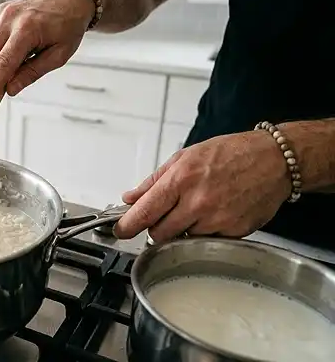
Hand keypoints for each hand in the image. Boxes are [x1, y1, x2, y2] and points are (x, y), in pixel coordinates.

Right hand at [0, 0, 95, 106]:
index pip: (3, 63)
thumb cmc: (69, 27)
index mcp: (28, 29)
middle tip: (8, 84)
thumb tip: (10, 89)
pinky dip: (2, 48)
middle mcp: (11, 18)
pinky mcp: (0, 11)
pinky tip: (20, 43)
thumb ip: (32, 73)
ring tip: (25, 56)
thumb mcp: (59, 55)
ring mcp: (3, 12)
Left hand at [113, 131, 290, 242]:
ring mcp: (217, 220)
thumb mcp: (185, 157)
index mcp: (181, 179)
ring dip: (182, 230)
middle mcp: (197, 202)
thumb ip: (154, 181)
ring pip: (182, 239)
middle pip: (159, 233)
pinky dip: (204, 232)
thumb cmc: (230, 154)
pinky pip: (207, 240)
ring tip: (197, 208)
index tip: (120, 231)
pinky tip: (214, 214)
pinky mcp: (233, 232)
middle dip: (156, 228)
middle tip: (164, 215)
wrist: (274, 160)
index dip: (127, 225)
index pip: (144, 212)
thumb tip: (130, 198)